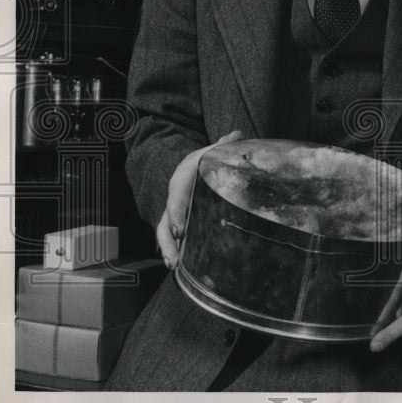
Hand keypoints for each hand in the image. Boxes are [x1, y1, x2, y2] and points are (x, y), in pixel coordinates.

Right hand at [156, 130, 243, 268]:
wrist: (194, 165)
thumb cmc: (206, 160)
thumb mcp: (214, 150)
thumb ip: (225, 145)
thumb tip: (237, 134)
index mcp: (182, 177)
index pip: (176, 194)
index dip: (176, 212)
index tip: (180, 230)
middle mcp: (175, 196)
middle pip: (165, 218)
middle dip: (168, 237)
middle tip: (175, 255)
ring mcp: (175, 212)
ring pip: (164, 232)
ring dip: (168, 249)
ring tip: (174, 265)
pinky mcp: (179, 223)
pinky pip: (171, 238)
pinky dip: (173, 251)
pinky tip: (179, 268)